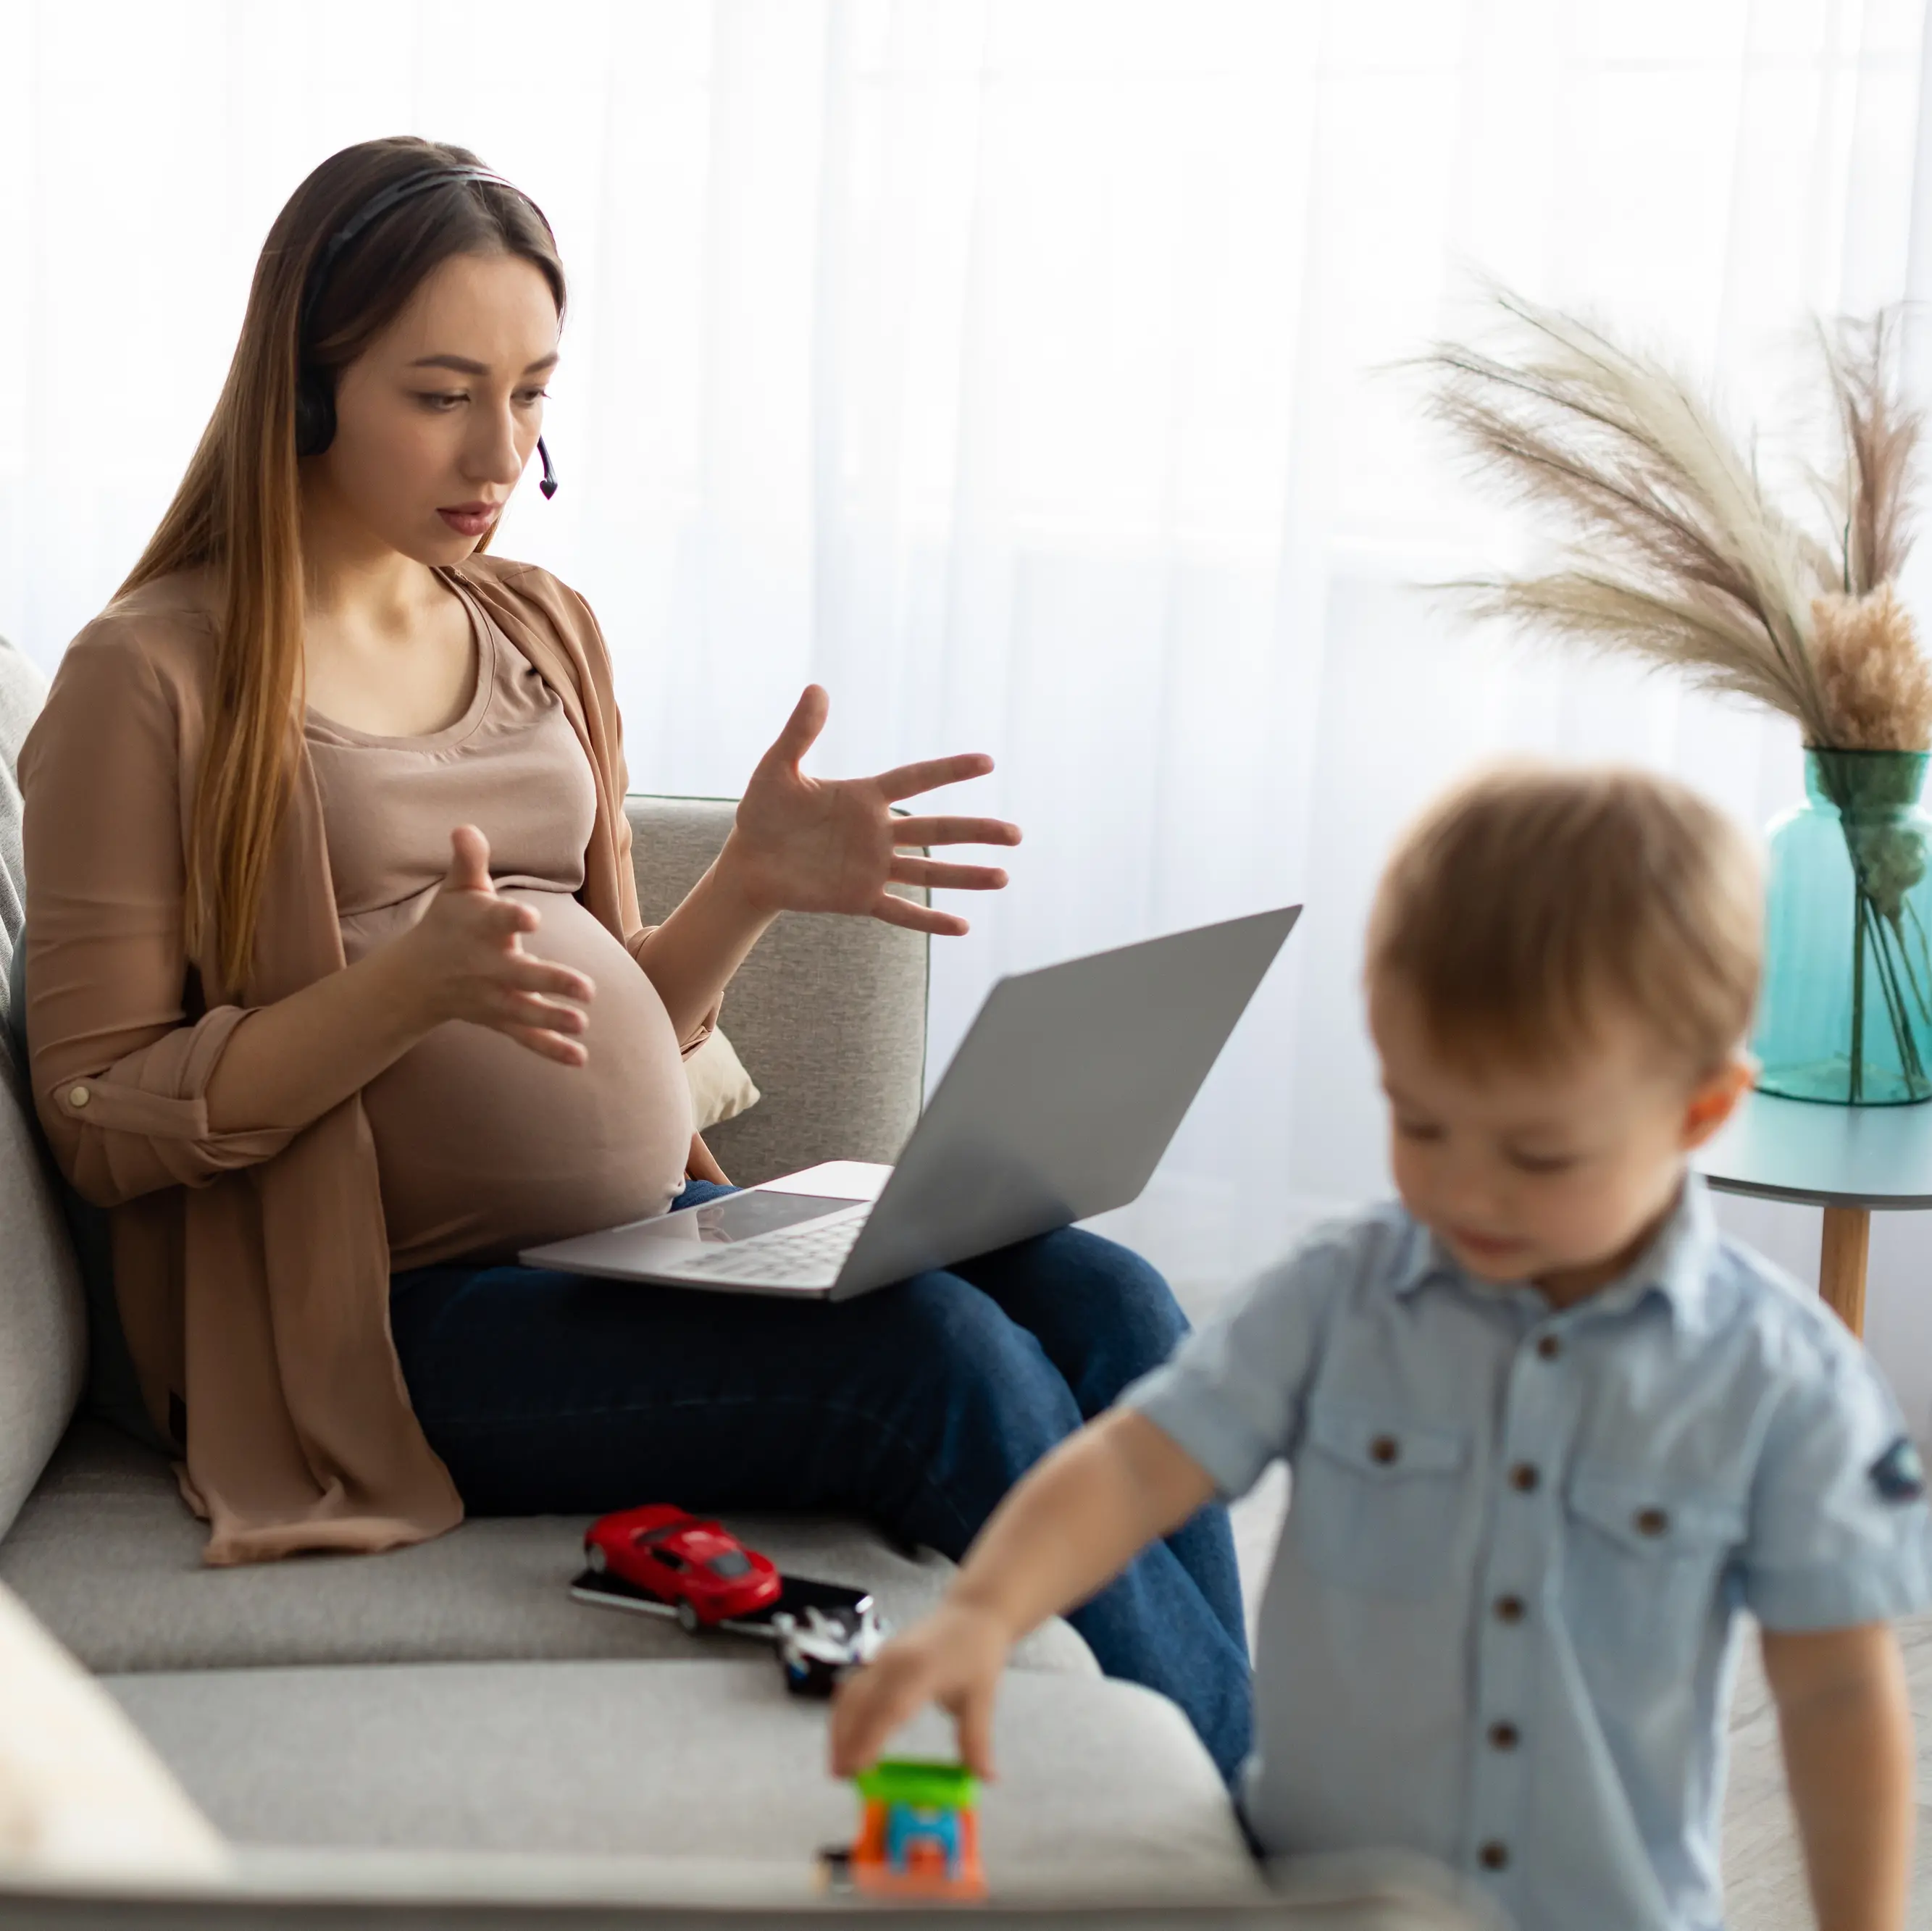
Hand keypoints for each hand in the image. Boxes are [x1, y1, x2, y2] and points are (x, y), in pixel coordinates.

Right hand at [394, 826, 595, 1065]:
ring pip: (524, 1011)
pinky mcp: (500, 1019)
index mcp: (478, 927)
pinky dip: (550, 1050)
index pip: (496, 920)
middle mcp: (485, 965)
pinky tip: (580, 1058)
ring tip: (582, 1023)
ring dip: (552, 1019)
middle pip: (518, 974)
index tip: (532, 918)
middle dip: (550, 981)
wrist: (416, 978)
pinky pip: (525, 1037)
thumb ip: (468, 861)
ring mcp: (492, 996)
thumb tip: (466, 828)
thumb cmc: (449, 922)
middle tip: (587, 988)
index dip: (513, 918)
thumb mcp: (456, 889)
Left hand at [720, 686, 1020, 936]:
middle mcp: (877, 833)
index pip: (916, 780)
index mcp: (865, 798)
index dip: (950, 770)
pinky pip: (900, 911)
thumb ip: (800, 733)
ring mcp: (872, 868)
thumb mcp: (778, 768)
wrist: (748, 862)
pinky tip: (962, 928)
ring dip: (966, 876)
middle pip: (936, 830)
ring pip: (928, 872)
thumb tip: (817, 688)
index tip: (987, 762)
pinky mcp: (859, 898)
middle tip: (1016, 835)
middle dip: (976, 832)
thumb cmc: (763, 812)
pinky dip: (929, 921)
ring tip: (1003, 878)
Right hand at [828, 1601, 1013, 1780]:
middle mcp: (894, 1661)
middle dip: (845, 1739)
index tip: (857, 1770)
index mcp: (921, 1670)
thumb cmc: (978, 1653)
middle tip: (841, 1777)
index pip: (890, 1708)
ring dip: (839, 1728)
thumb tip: (986, 1779)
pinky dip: (844, 1714)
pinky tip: (845, 1736)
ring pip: (849, 1694)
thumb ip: (977, 1740)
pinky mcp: (878, 1657)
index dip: (870, 1739)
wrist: (971, 1611)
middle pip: (860, 1702)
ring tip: (839, 1764)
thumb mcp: (983, 1698)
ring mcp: (882, 1656)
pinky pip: (853, 1686)